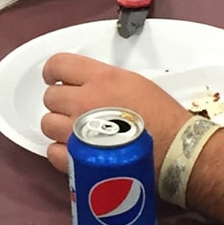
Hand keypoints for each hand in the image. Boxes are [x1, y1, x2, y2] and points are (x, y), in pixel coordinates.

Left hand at [39, 54, 189, 176]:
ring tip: (77, 132)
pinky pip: (52, 152)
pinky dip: (61, 151)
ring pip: (48, 124)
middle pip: (51, 96)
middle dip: (61, 102)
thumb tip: (88, 86)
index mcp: (100, 79)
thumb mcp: (136, 83)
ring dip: (60, 127)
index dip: (53, 72)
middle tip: (76, 109)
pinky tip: (75, 151)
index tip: (55, 77)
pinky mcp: (77, 159)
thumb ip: (105, 81)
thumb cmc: (164, 118)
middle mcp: (84, 101)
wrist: (175, 151)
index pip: (58, 64)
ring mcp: (77, 131)